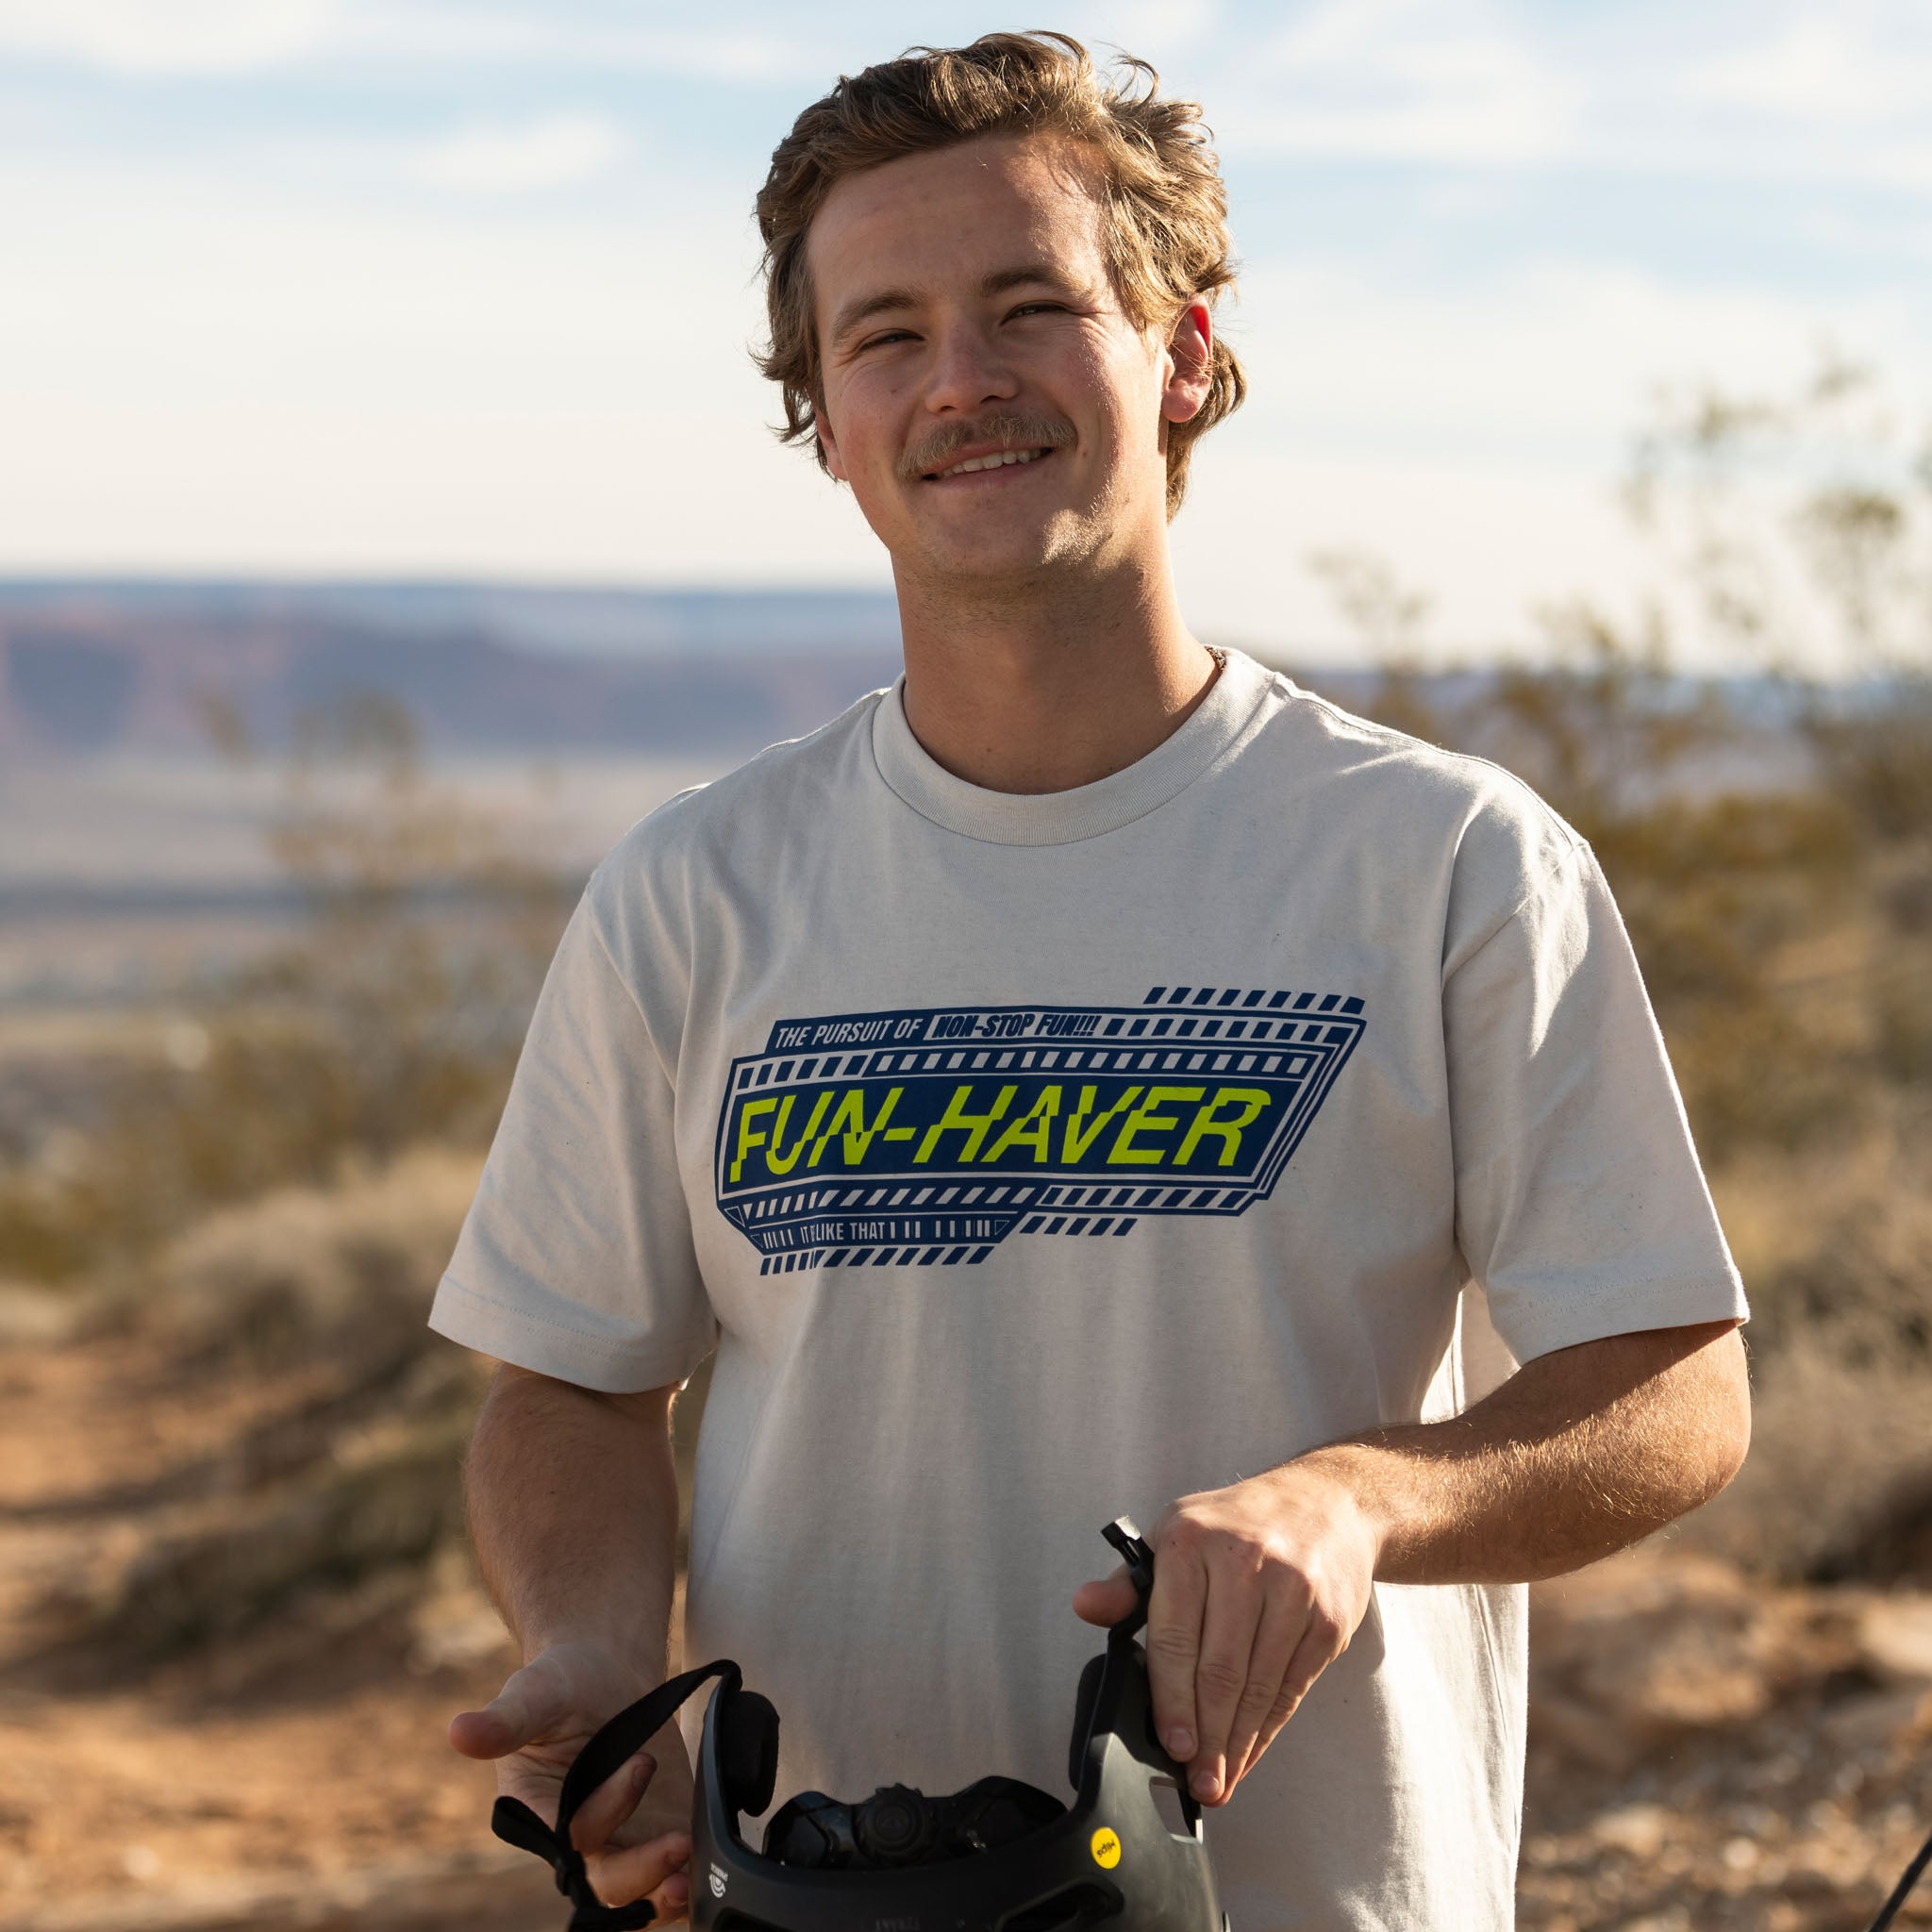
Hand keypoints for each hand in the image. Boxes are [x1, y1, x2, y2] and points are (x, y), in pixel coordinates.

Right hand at [449, 1640, 695, 1920]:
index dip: (605, 1815)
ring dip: (663, 1893)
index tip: (639, 1764)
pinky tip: (708, 1873)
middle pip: (604, 1882)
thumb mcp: (534, 1692)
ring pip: (636, 1894)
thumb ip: (505, 1719)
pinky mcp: (654, 1836)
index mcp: (538, 1814)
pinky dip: (688, 1884)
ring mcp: (618, 1844)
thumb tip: (459, 1731)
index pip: (569, 1838)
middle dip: (639, 1873)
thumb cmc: (561, 1683)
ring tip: (690, 1878)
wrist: (606, 1674)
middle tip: (678, 1845)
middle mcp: (576, 1840)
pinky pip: (667, 1879)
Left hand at [1072, 1460, 1380, 1807]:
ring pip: (1259, 1685)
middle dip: (1207, 1735)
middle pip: (1221, 1669)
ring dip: (1238, 1742)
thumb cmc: (1235, 1526)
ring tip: (1221, 1780)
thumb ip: (1129, 1582)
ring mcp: (1293, 1589)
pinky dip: (1270, 1726)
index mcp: (1191, 1541)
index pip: (1175, 1635)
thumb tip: (1085, 1605)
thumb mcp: (1176, 1535)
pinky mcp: (1328, 1618)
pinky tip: (1252, 1749)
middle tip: (1198, 1781)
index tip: (1172, 1743)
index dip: (1172, 1699)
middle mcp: (1244, 1561)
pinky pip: (1293, 1685)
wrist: (1325, 1503)